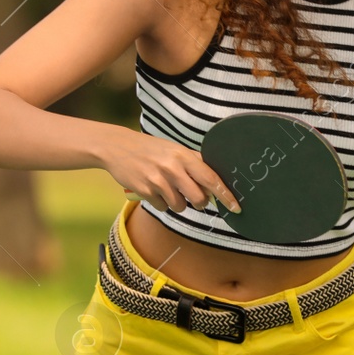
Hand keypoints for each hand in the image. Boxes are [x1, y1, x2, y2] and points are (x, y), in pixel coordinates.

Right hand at [99, 127, 241, 214]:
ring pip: (180, 206)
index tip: (236, 208)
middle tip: (193, 198)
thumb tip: (215, 183)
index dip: (225, 195)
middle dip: (199, 203)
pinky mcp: (145, 190)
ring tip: (167, 189)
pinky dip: (161, 203)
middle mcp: (172, 167)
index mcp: (183, 155)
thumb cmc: (150, 149)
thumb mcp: (174, 150)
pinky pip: (163, 208)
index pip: (211, 178)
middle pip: (198, 198)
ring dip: (178, 203)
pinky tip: (154, 190)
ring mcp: (158, 180)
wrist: (117, 147)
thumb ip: (194, 164)